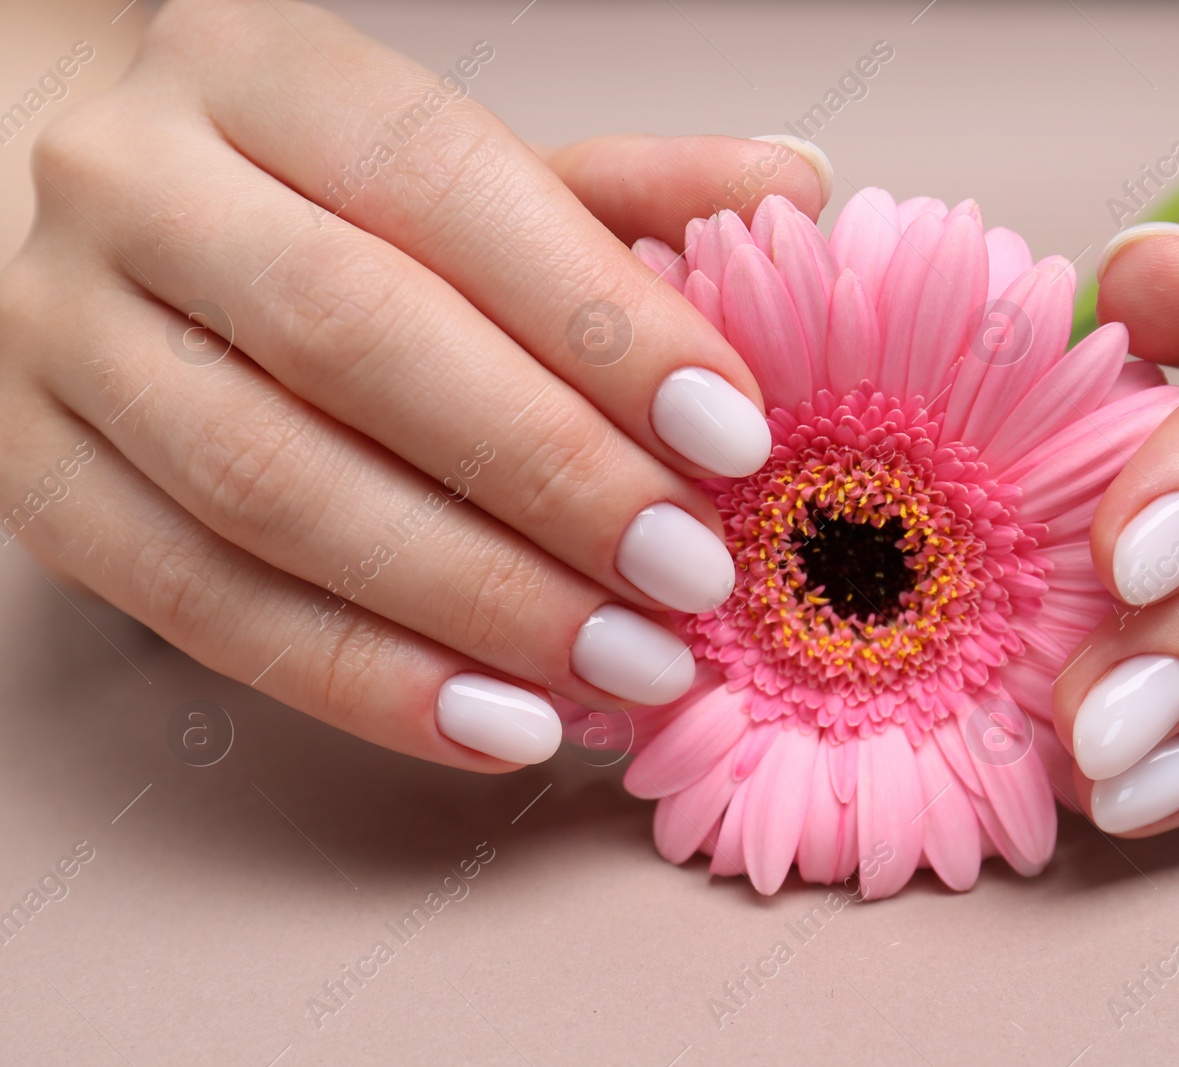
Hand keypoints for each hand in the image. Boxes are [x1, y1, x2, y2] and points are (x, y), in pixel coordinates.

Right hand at [0, 0, 826, 769]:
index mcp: (259, 74)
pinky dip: (359, 680)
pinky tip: (496, 724)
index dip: (599, 320)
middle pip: (354, 341)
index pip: (447, 186)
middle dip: (546, 475)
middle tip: (689, 574)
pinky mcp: (30, 476)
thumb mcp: (447, 159)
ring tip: (620, 669)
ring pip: (270, 489)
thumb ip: (614, 187)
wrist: (56, 203)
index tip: (732, 432)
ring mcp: (58, 338)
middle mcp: (135, 189)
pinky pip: (197, 604)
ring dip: (470, 602)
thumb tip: (792, 188)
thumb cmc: (301, 192)